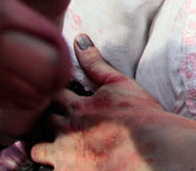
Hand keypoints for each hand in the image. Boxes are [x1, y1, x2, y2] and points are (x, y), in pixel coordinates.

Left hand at [31, 35, 183, 169]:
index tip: (57, 97)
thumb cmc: (143, 115)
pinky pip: (52, 170)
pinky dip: (58, 164)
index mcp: (77, 108)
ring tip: (61, 145)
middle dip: (44, 121)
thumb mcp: (120, 84)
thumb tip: (79, 38)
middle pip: (40, 124)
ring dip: (46, 147)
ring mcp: (67, 159)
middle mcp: (66, 133)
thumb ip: (96, 63)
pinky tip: (73, 161)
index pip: (49, 97)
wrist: (156, 150)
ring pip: (39, 151)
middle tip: (56, 120)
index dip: (50, 96)